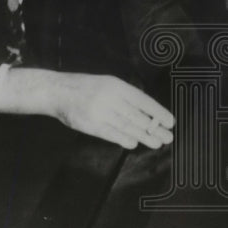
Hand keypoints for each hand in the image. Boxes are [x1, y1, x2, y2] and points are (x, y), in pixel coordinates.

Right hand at [0, 69, 173, 148]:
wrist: (58, 91)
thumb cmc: (86, 88)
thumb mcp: (108, 84)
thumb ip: (125, 96)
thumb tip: (147, 112)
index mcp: (117, 86)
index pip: (143, 100)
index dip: (158, 112)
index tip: (170, 121)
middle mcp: (111, 98)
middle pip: (138, 116)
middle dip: (155, 128)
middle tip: (168, 137)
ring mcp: (101, 112)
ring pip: (127, 127)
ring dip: (144, 136)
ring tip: (156, 143)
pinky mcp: (91, 125)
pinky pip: (111, 134)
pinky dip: (124, 139)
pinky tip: (134, 144)